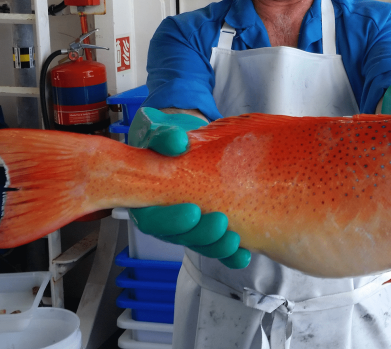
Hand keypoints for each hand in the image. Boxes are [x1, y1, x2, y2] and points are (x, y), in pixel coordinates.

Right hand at [127, 107, 250, 268]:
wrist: (187, 145)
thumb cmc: (167, 143)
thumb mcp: (161, 134)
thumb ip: (164, 136)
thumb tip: (177, 142)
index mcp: (146, 201)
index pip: (152, 220)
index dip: (171, 220)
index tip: (192, 211)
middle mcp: (166, 219)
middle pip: (178, 237)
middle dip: (200, 234)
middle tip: (220, 221)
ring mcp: (189, 226)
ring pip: (199, 244)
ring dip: (217, 246)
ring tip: (234, 240)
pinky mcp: (208, 229)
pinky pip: (217, 247)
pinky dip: (231, 255)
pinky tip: (244, 255)